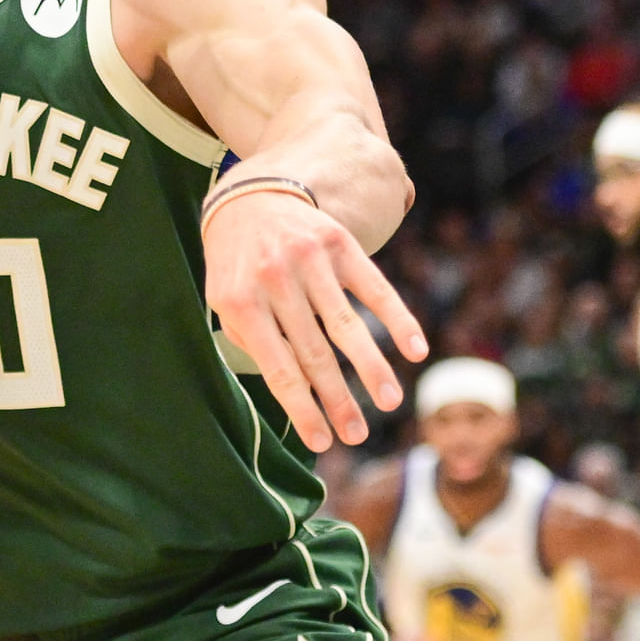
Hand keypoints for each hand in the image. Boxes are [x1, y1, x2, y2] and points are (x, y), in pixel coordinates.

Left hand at [204, 189, 426, 451]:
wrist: (249, 197)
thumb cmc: (236, 263)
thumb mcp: (223, 300)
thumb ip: (250, 340)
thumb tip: (290, 392)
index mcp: (241, 301)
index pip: (278, 368)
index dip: (303, 409)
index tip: (323, 443)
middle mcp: (275, 280)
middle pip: (314, 353)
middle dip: (338, 400)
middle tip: (357, 436)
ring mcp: (309, 259)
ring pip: (347, 325)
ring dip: (371, 369)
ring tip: (390, 403)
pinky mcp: (339, 243)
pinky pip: (375, 287)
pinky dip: (398, 319)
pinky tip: (416, 350)